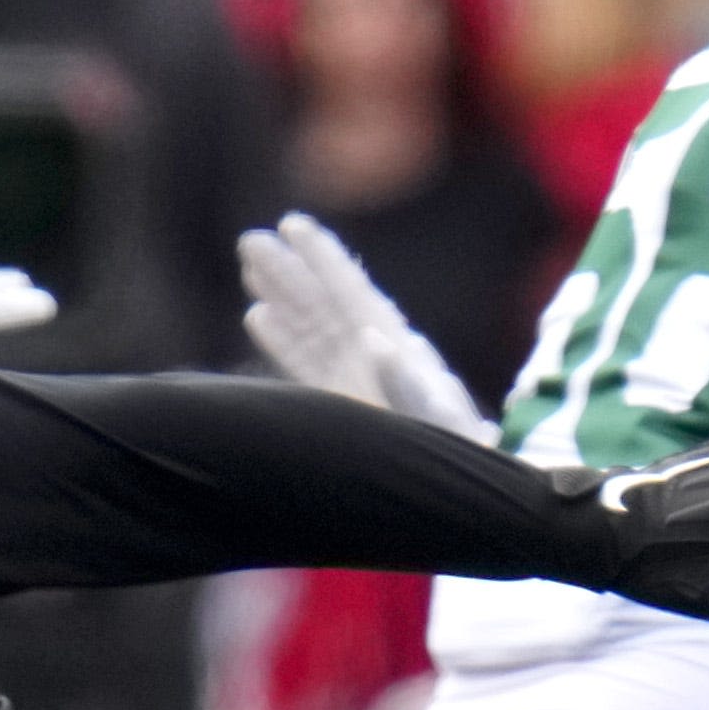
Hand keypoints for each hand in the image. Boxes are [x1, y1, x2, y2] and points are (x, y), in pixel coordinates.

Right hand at [239, 213, 491, 439]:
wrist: (460, 484)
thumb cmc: (457, 453)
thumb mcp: (442, 420)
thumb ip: (407, 382)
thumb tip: (373, 339)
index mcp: (396, 344)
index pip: (350, 291)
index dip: (321, 258)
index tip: (292, 225)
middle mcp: (371, 350)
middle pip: (323, 300)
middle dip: (289, 269)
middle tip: (250, 239)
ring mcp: (353, 374)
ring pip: (309, 324)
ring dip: (279, 294)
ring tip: (248, 263)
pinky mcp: (339, 400)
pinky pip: (303, 361)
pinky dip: (280, 337)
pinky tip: (256, 315)